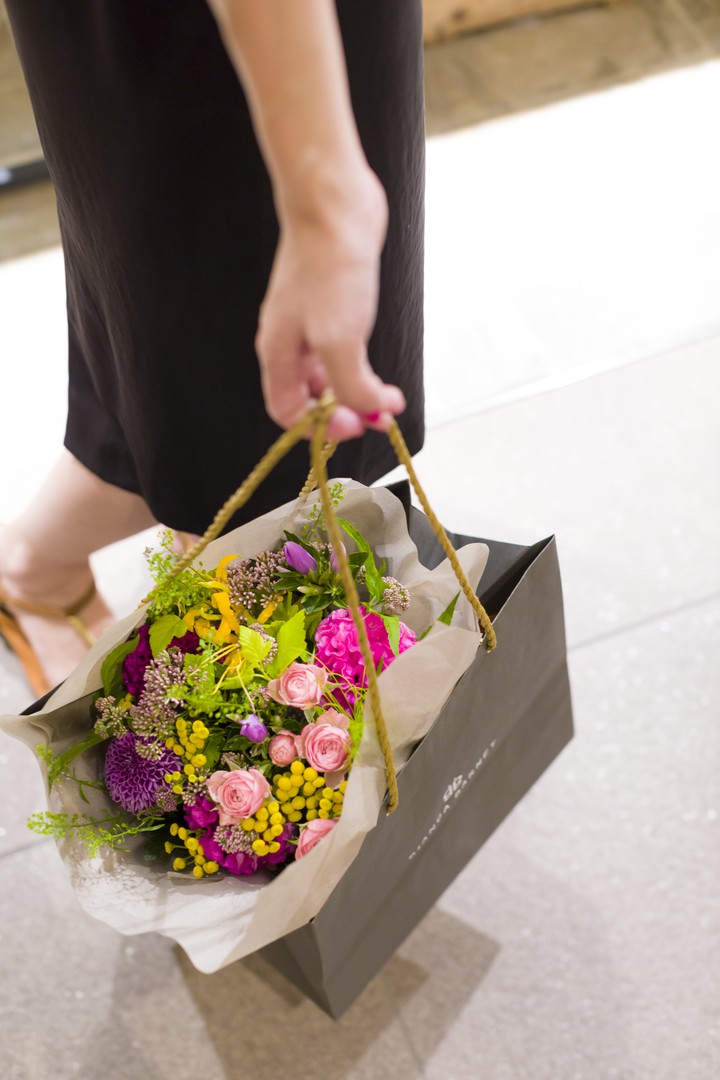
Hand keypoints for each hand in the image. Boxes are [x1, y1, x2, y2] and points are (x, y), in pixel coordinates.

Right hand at [255, 169, 405, 440]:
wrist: (335, 205)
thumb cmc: (328, 266)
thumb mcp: (338, 339)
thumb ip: (350, 385)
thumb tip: (368, 411)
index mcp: (278, 352)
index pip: (286, 411)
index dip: (318, 428)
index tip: (353, 426)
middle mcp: (291, 341)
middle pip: (310, 396)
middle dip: (344, 411)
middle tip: (377, 415)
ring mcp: (311, 322)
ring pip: (329, 374)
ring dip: (358, 390)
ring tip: (386, 397)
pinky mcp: (334, 305)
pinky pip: (344, 348)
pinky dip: (363, 364)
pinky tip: (381, 365)